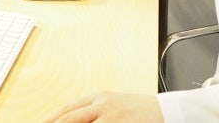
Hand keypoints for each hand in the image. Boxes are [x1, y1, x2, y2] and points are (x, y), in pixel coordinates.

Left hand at [44, 92, 163, 122]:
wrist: (167, 111)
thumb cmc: (141, 111)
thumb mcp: (116, 106)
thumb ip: (96, 112)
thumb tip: (77, 119)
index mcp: (99, 98)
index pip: (68, 109)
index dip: (51, 119)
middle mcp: (101, 105)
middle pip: (68, 118)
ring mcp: (109, 117)